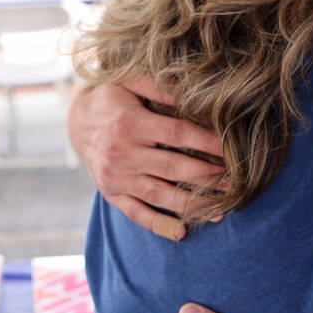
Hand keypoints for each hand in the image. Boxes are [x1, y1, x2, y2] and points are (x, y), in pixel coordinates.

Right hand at [68, 79, 225, 239]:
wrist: (76, 122)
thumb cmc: (112, 99)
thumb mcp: (131, 82)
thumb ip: (161, 88)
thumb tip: (195, 96)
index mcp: (130, 123)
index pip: (178, 134)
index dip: (207, 143)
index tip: (232, 150)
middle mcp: (121, 153)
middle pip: (173, 168)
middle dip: (208, 176)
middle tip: (236, 183)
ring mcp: (116, 177)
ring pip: (160, 195)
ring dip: (192, 204)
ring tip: (221, 210)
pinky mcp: (111, 194)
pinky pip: (136, 213)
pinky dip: (159, 224)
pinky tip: (183, 231)